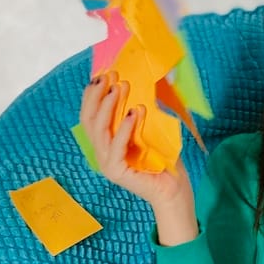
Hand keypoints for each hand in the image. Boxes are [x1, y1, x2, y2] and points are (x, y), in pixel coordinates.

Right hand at [79, 73, 197, 245]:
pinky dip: (124, 128)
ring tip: (121, 88)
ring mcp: (106, 162)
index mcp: (106, 141)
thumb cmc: (164, 159)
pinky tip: (134, 112)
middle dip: (99, 95)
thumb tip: (147, 82)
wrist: (174, 189)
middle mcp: (101, 151)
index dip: (93, 94)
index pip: (91, 114)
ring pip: (99, 130)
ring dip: (110, 106)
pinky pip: (116, 146)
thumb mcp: (153, 129)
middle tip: (112, 76)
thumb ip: (144, 111)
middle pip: (89, 119)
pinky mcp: (116, 172)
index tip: (103, 74)